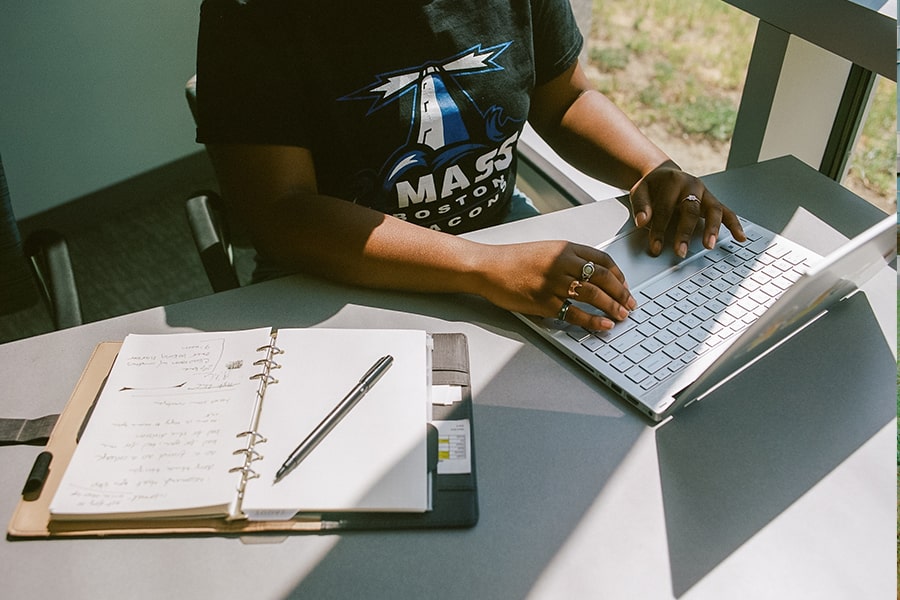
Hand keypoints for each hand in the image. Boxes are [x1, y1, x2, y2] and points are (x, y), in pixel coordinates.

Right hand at [475, 240, 636, 330]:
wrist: (488, 267)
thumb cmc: (513, 260)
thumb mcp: (545, 250)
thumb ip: (568, 260)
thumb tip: (591, 277)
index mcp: (565, 249)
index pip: (603, 260)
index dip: (619, 276)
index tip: (625, 286)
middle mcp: (562, 264)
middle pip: (604, 278)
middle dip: (622, 294)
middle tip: (630, 305)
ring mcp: (554, 283)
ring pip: (593, 296)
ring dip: (612, 307)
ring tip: (621, 316)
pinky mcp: (544, 302)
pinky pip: (575, 313)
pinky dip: (592, 321)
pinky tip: (602, 325)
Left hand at [629, 161, 745, 257]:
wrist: (664, 174)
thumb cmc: (653, 186)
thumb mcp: (640, 191)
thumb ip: (641, 205)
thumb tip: (642, 221)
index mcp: (673, 181)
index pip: (665, 208)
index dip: (659, 229)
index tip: (655, 247)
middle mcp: (692, 185)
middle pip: (690, 210)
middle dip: (685, 232)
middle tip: (681, 251)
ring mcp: (705, 193)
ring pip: (713, 210)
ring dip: (712, 229)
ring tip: (709, 245)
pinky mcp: (713, 202)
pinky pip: (727, 212)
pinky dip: (735, 225)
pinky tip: (740, 237)